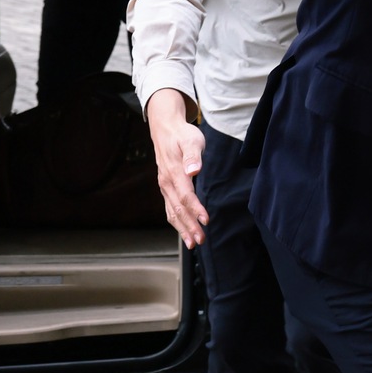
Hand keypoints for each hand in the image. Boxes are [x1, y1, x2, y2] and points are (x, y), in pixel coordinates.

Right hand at [144, 88, 207, 247]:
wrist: (166, 130)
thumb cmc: (182, 134)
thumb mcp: (191, 140)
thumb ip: (193, 155)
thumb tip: (194, 170)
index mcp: (174, 173)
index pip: (186, 195)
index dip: (196, 209)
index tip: (206, 221)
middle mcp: (167, 183)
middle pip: (178, 209)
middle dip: (189, 226)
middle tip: (200, 241)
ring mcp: (165, 186)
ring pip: (172, 212)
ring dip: (183, 228)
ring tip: (192, 242)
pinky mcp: (166, 187)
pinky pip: (170, 208)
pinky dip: (177, 222)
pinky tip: (184, 230)